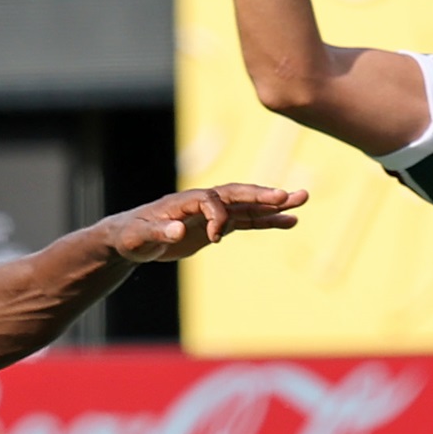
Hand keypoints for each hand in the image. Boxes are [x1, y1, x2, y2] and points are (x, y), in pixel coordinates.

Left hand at [102, 183, 305, 264]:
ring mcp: (213, 213)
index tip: (215, 239)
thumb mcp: (139, 238)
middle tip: (290, 195)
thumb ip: (159, 232)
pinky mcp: (218, 225)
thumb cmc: (132, 237)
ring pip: (248, 206)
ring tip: (302, 201)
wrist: (130, 238)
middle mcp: (203, 202)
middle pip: (238, 194)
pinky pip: (248, 221)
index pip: (211, 201)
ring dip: (275, 204)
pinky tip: (290, 222)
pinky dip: (268, 221)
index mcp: (184, 201)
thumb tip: (179, 230)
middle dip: (263, 195)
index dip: (217, 218)